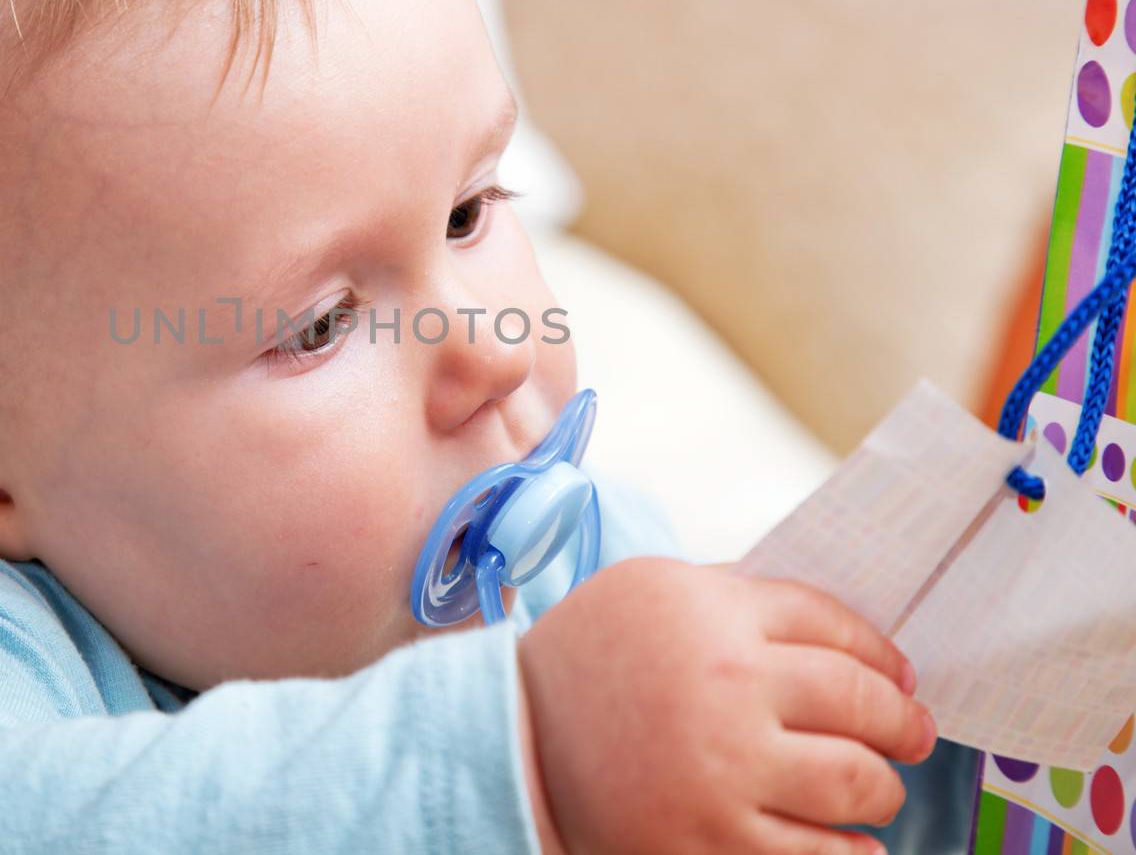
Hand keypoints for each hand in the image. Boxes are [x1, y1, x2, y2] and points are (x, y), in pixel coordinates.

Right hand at [516, 557, 934, 854]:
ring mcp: (719, 773)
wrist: (509, 736)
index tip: (900, 677)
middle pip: (860, 702)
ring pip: (854, 784)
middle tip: (913, 733)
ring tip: (877, 789)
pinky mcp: (706, 845)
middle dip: (902, 723)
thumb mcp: (654, 592)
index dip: (884, 656)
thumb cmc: (587, 658)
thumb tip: (848, 639)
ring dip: (881, 788)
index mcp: (710, 614)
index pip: (837, 629)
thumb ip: (741, 600)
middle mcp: (724, 687)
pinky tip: (854, 847)